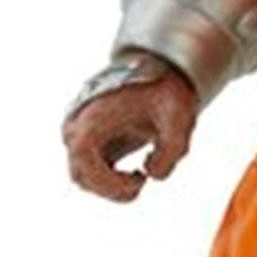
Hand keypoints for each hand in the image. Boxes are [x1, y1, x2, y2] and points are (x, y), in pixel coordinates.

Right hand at [63, 61, 198, 202]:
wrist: (159, 67)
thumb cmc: (166, 90)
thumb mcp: (180, 118)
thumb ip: (172, 151)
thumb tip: (152, 174)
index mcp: (92, 117)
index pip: (84, 163)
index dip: (109, 183)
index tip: (140, 180)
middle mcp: (77, 125)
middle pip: (81, 176)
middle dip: (112, 189)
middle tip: (142, 182)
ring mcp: (79, 132)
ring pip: (83, 176)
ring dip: (110, 186)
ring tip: (140, 177)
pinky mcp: (87, 138)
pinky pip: (90, 170)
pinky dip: (110, 179)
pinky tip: (136, 173)